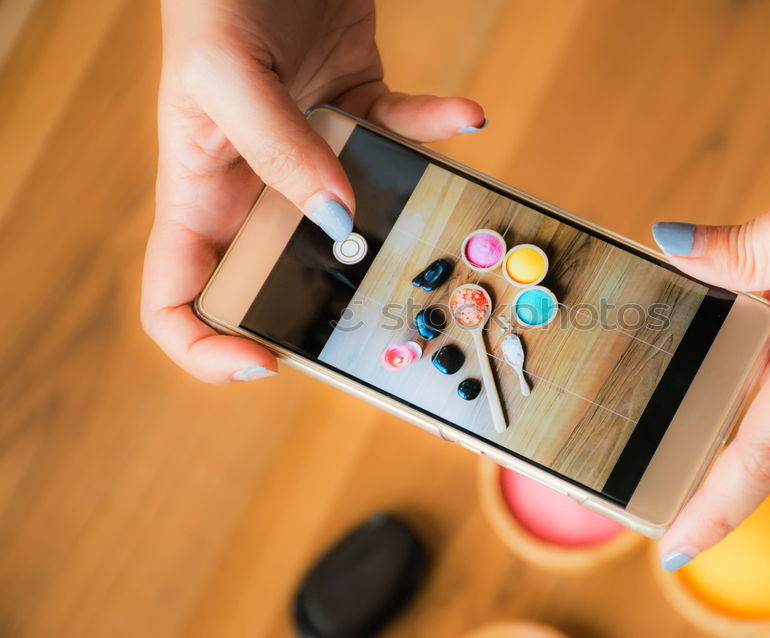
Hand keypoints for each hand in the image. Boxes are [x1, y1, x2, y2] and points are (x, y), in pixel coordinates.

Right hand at [142, 0, 484, 382]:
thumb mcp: (225, 74)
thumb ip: (277, 150)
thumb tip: (337, 220)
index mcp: (200, 192)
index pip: (178, 296)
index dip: (205, 345)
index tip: (263, 358)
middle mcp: (257, 188)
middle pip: (283, 277)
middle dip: (330, 302)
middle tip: (381, 307)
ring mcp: (313, 156)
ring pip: (360, 219)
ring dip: (405, 219)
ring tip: (445, 216)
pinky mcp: (358, 116)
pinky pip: (402, 139)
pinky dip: (436, 129)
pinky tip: (466, 116)